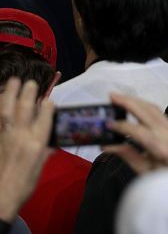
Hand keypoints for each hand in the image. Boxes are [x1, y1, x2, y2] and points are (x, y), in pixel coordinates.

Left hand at [0, 78, 52, 221]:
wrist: (1, 197)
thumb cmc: (25, 184)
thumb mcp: (41, 166)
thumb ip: (46, 148)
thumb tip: (52, 136)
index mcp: (37, 143)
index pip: (45, 117)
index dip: (48, 105)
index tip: (49, 100)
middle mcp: (21, 136)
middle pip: (25, 108)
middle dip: (28, 93)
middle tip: (30, 82)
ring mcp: (5, 136)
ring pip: (7, 110)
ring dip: (10, 93)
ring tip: (13, 81)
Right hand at [101, 92, 167, 174]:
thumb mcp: (146, 172)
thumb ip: (128, 156)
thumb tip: (107, 145)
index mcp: (162, 147)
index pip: (137, 130)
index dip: (120, 126)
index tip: (106, 123)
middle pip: (146, 111)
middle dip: (127, 102)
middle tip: (110, 96)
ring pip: (152, 108)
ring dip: (135, 101)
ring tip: (118, 97)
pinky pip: (158, 112)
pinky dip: (143, 106)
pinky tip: (133, 105)